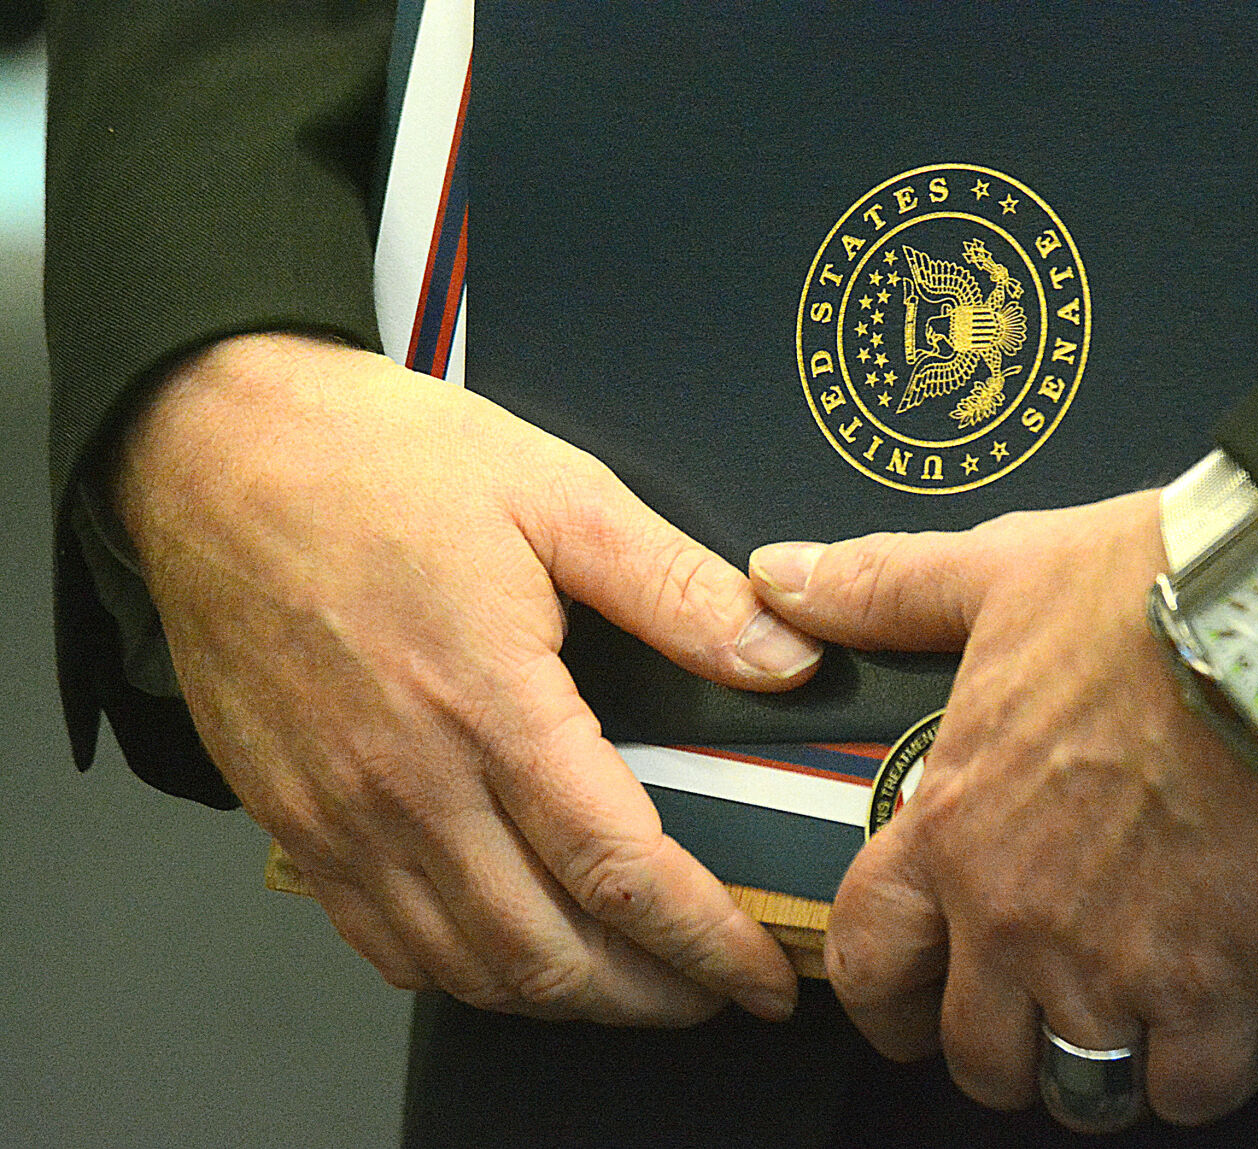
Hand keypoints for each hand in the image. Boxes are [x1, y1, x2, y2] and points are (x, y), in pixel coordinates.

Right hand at [115, 333, 818, 1024]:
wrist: (212, 450)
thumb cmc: (377, 462)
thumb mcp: (559, 493)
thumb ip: (678, 590)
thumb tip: (783, 658)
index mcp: (488, 702)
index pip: (621, 872)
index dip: (708, 943)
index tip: (761, 977)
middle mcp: (407, 781)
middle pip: (547, 953)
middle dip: (650, 996)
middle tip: (715, 994)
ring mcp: (339, 813)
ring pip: (466, 966)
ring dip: (565, 998)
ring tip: (634, 986)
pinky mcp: (292, 818)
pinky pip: (383, 942)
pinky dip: (464, 974)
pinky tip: (513, 954)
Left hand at [751, 492, 1257, 1125]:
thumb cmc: (1137, 590)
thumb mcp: (989, 574)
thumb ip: (880, 591)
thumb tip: (781, 576)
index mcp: (950, 825)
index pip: (868, 959)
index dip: (883, 1004)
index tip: (911, 1010)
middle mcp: (1013, 913)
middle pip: (976, 1053)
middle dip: (1003, 1050)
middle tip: (1044, 1022)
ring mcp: (1110, 960)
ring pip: (1078, 1087)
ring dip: (1101, 1069)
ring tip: (1137, 1031)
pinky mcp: (1215, 982)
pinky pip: (1190, 1089)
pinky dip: (1203, 1076)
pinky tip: (1223, 1030)